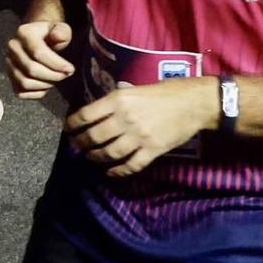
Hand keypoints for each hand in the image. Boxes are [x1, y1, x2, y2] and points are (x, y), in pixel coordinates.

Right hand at [6, 20, 74, 97]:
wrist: (36, 39)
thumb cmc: (51, 35)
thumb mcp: (60, 29)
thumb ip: (62, 31)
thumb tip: (57, 36)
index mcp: (24, 33)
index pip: (38, 52)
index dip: (56, 64)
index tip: (70, 69)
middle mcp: (13, 48)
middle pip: (31, 69)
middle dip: (53, 76)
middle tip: (65, 75)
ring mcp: (9, 63)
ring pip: (25, 83)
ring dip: (45, 85)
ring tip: (55, 78)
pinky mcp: (10, 77)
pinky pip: (21, 92)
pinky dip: (37, 92)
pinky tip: (46, 84)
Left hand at [65, 78, 214, 176]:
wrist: (194, 103)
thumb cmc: (164, 92)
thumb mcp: (133, 90)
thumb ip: (114, 103)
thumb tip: (95, 115)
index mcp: (118, 100)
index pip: (86, 115)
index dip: (73, 125)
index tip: (69, 130)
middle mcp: (125, 118)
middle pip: (94, 137)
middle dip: (81, 144)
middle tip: (77, 147)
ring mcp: (139, 136)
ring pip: (109, 153)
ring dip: (96, 158)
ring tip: (91, 157)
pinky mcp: (153, 150)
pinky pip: (131, 165)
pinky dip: (118, 171)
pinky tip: (111, 172)